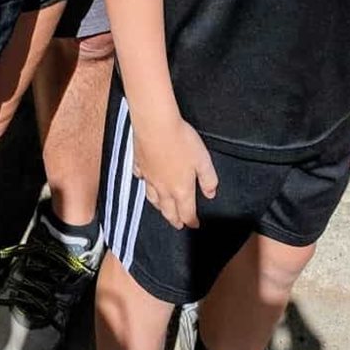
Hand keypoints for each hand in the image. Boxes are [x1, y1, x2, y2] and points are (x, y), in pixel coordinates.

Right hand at [132, 110, 218, 229]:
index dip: (191, 221)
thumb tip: (210, 193)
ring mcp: (149, 177)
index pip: (187, 212)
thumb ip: (208, 179)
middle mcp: (164, 188)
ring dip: (159, 207)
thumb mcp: (203, 160)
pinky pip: (141, 179)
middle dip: (175, 220)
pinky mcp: (139, 165)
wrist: (156, 125)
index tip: (194, 225)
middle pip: (168, 211)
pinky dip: (144, 184)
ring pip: (153, 199)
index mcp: (181, 189)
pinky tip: (145, 181)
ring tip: (163, 210)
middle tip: (178, 224)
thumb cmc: (181, 141)